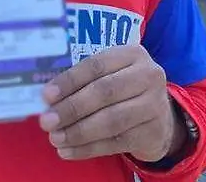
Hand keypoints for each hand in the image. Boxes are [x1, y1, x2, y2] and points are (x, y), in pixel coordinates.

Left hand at [38, 45, 183, 162]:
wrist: (159, 117)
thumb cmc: (124, 91)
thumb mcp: (110, 75)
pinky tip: (68, 151)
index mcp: (132, 54)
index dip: (69, 81)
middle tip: (47, 121)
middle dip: (71, 108)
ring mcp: (154, 105)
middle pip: (104, 92)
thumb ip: (84, 82)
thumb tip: (47, 100)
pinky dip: (88, 149)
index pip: (96, 66)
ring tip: (55, 138)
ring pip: (111, 120)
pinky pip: (115, 143)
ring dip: (78, 132)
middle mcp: (148, 76)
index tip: (46, 96)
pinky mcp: (153, 132)